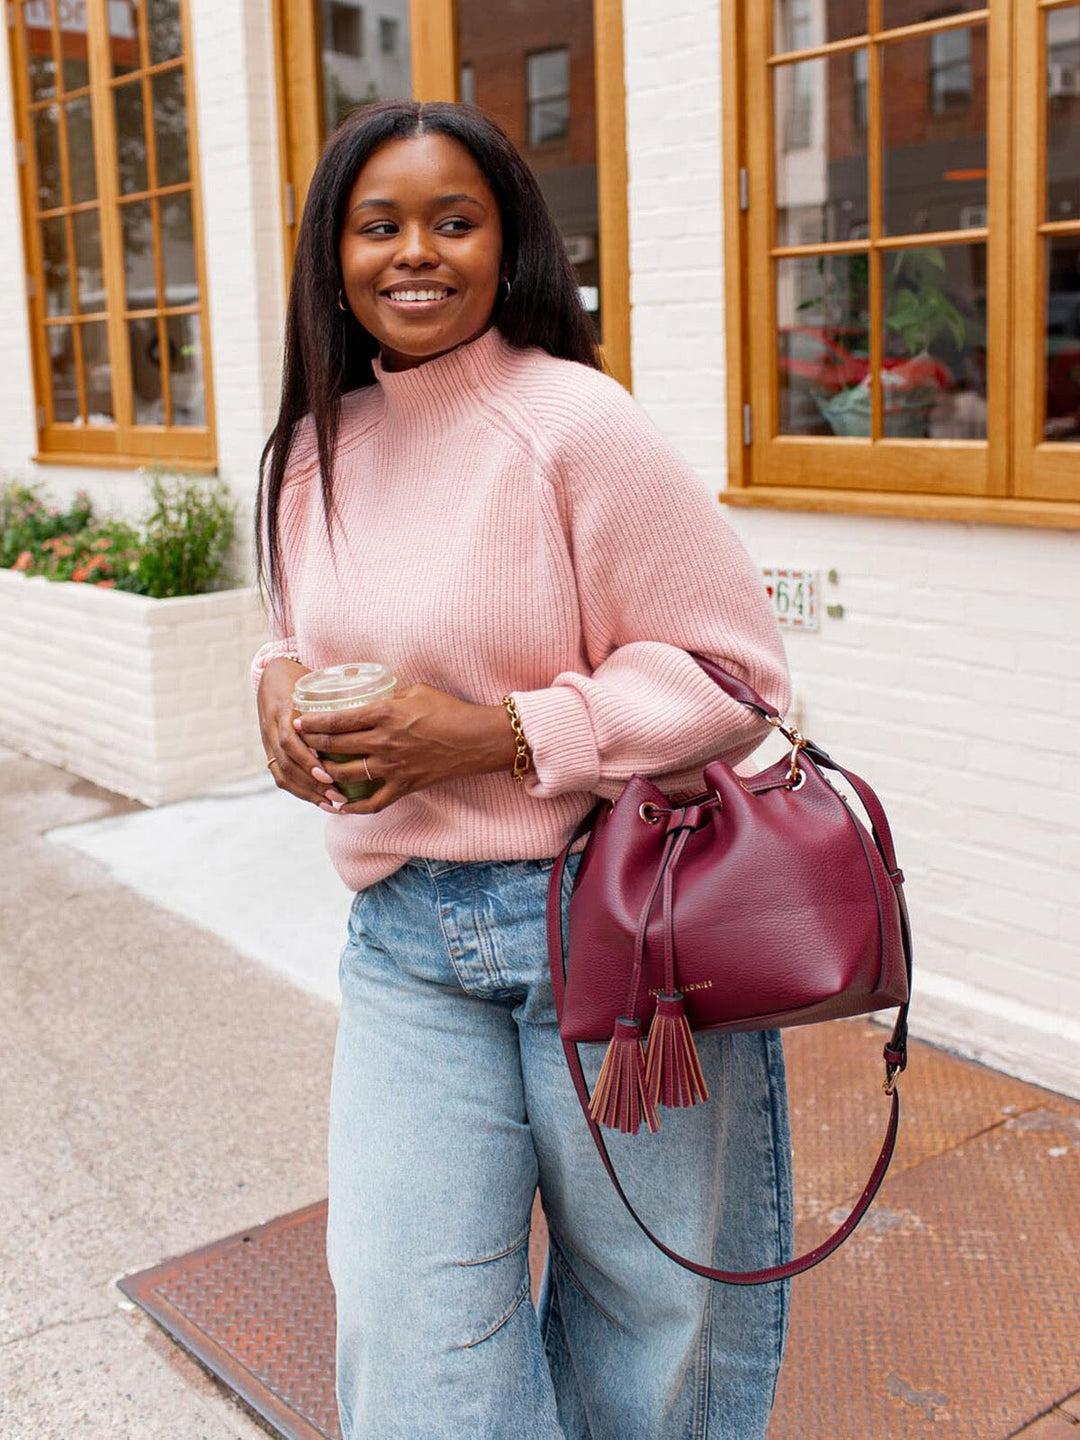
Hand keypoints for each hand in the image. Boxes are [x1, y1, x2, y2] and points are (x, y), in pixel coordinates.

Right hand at [258, 657, 347, 811]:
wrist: (272, 673)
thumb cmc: (302, 676)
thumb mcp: (316, 679)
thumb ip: (346, 689)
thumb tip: (394, 696)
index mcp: (283, 708)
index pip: (290, 740)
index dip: (307, 759)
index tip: (327, 771)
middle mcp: (272, 728)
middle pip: (287, 763)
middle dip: (312, 782)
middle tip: (338, 793)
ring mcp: (268, 741)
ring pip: (284, 775)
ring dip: (308, 791)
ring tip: (334, 802)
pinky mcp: (269, 752)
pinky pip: (281, 778)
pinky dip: (301, 792)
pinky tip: (322, 802)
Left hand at [293, 683, 518, 814]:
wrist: (477, 739)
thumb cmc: (449, 710)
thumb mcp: (416, 691)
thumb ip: (389, 696)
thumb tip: (370, 697)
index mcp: (385, 713)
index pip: (337, 719)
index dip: (312, 722)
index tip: (297, 721)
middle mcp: (384, 742)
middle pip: (335, 746)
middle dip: (311, 745)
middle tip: (298, 743)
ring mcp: (393, 767)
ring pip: (347, 774)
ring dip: (325, 773)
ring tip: (313, 770)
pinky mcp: (404, 786)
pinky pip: (372, 803)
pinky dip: (352, 808)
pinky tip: (337, 806)